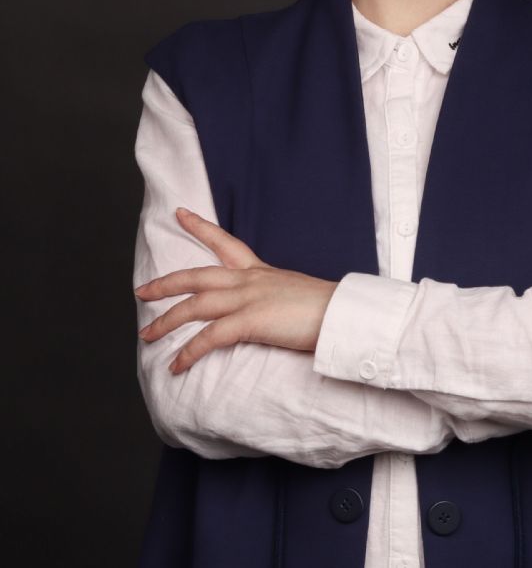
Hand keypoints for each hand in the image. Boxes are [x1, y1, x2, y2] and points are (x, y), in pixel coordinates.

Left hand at [135, 208, 338, 372]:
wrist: (342, 314)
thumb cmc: (326, 308)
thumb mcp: (295, 293)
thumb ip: (276, 297)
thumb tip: (270, 309)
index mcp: (261, 271)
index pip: (225, 243)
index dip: (200, 227)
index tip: (180, 213)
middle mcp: (249, 280)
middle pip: (196, 276)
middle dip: (166, 284)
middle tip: (142, 291)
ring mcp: (248, 299)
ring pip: (194, 306)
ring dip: (166, 321)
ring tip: (147, 336)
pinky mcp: (250, 321)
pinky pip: (209, 338)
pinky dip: (189, 352)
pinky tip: (176, 365)